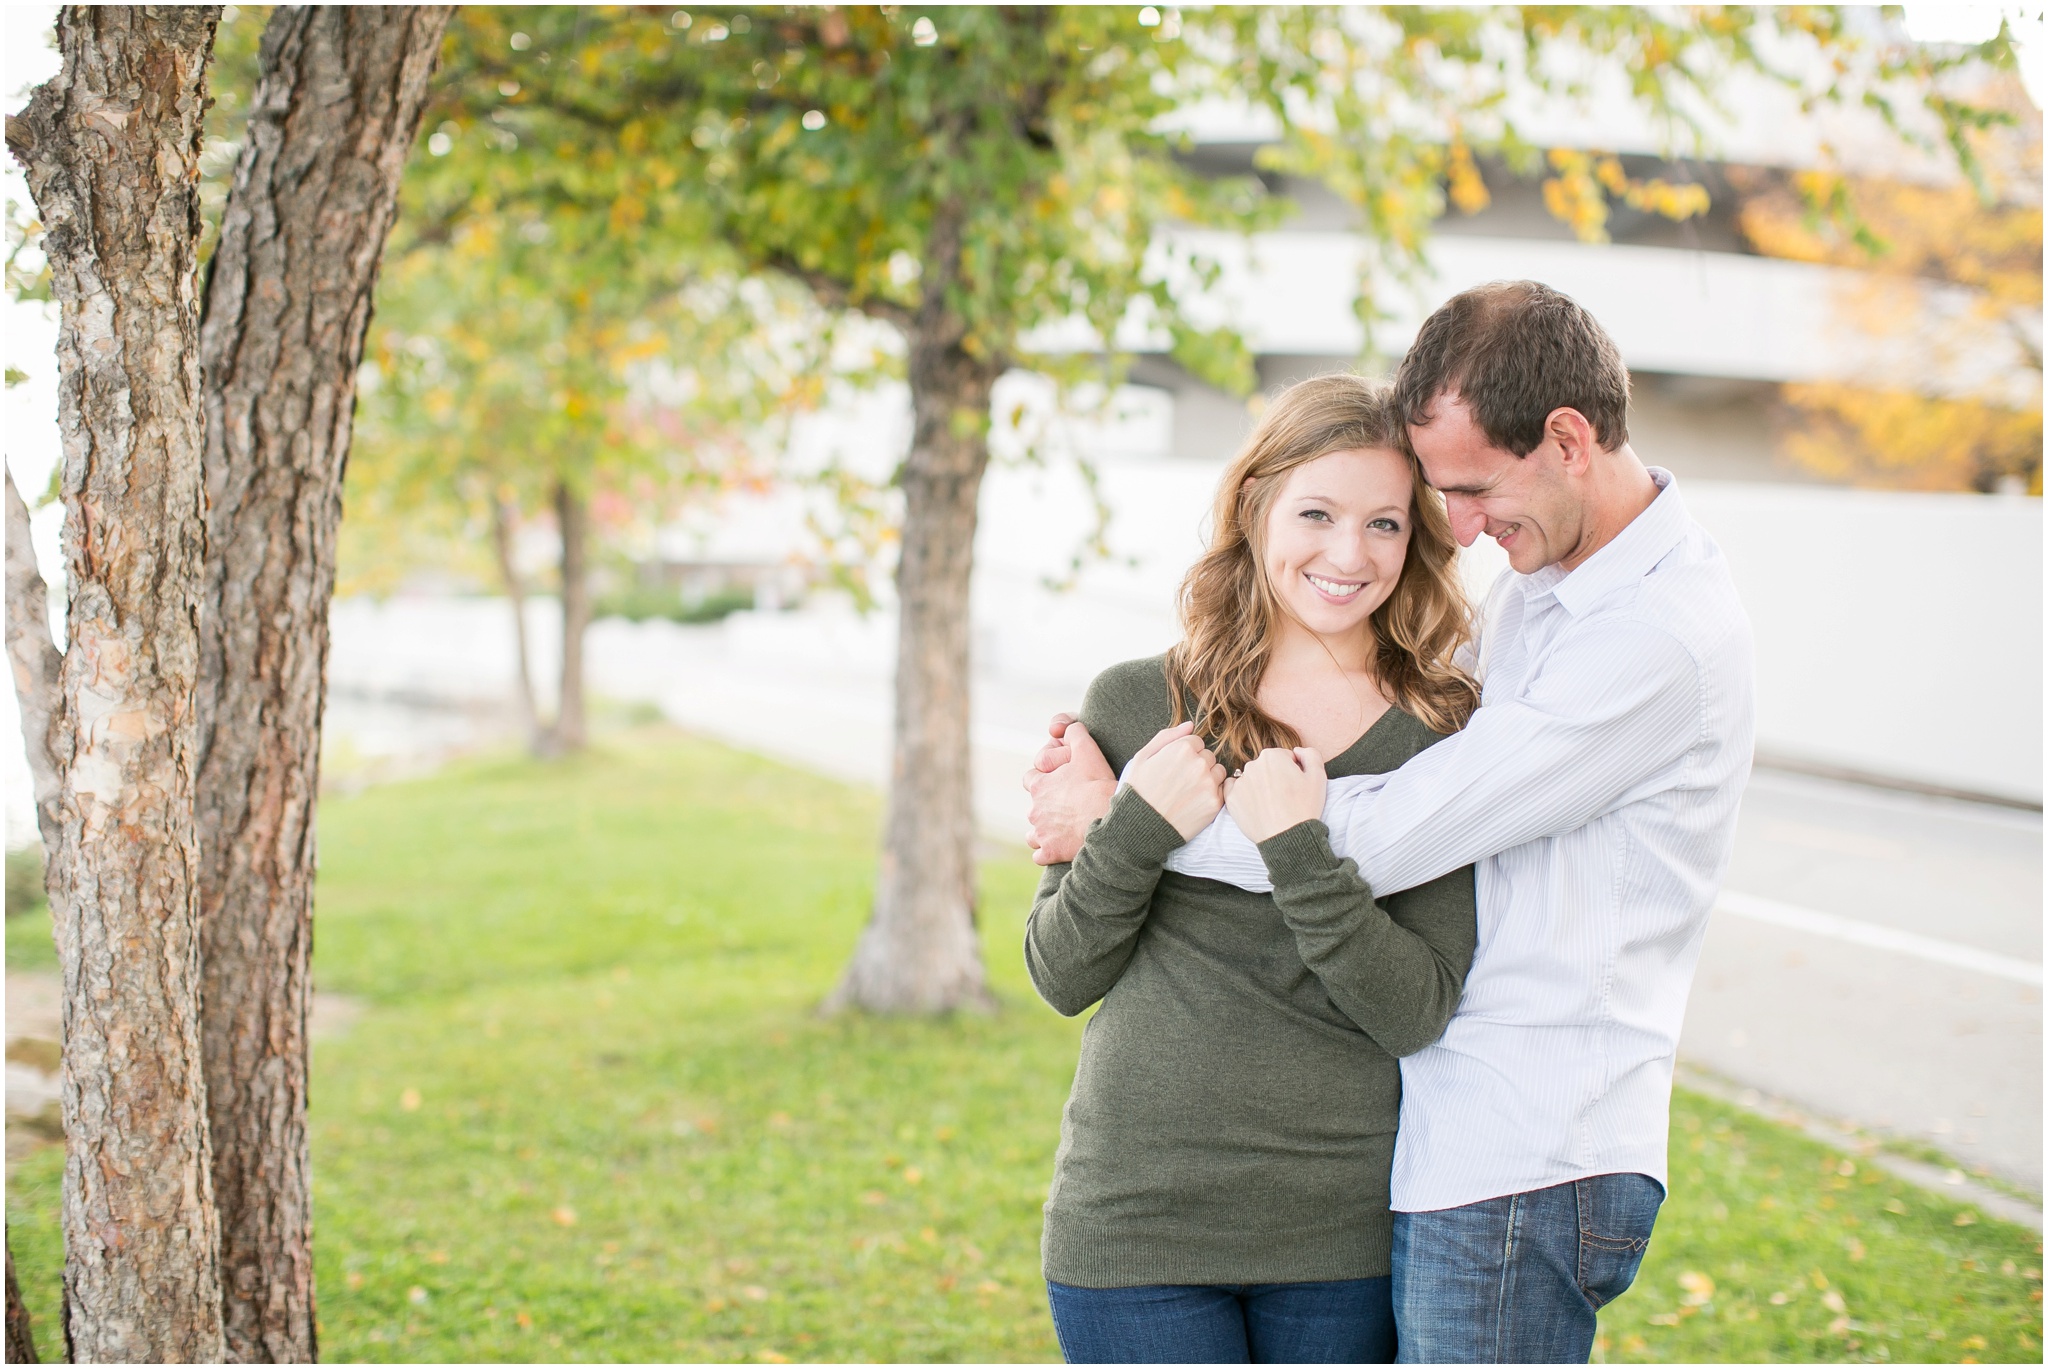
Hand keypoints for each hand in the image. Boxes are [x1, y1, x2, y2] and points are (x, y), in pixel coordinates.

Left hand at [1024, 714, 1114, 864]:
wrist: (1110, 821)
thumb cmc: (1098, 786)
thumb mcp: (1087, 751)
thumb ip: (1074, 734)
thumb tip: (1067, 727)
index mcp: (1039, 786)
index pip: (1031, 778)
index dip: (1045, 779)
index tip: (1060, 783)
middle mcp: (1034, 810)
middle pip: (1034, 806)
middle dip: (1046, 805)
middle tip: (1068, 805)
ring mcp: (1040, 833)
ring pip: (1034, 832)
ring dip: (1045, 829)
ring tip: (1065, 827)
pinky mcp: (1050, 852)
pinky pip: (1041, 855)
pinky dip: (1048, 852)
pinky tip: (1062, 847)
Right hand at [1125, 722, 1225, 839]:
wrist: (1139, 827)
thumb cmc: (1138, 791)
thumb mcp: (1142, 757)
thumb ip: (1167, 736)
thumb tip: (1190, 725)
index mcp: (1182, 749)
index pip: (1196, 742)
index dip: (1184, 754)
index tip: (1173, 767)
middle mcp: (1199, 764)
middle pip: (1208, 756)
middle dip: (1197, 765)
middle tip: (1180, 781)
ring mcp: (1208, 784)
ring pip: (1218, 772)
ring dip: (1207, 778)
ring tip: (1188, 792)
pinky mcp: (1215, 803)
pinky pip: (1221, 791)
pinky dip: (1211, 795)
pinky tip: (1194, 802)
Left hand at [1226, 747, 1327, 842]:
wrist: (1288, 837)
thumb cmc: (1305, 807)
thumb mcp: (1319, 776)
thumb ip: (1310, 754)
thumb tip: (1296, 751)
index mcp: (1272, 756)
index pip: (1283, 758)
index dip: (1292, 772)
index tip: (1296, 786)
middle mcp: (1252, 765)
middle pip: (1266, 767)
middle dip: (1275, 778)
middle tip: (1285, 797)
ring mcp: (1240, 782)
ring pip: (1252, 779)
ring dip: (1260, 787)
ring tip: (1272, 805)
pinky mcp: (1231, 799)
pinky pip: (1235, 791)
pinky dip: (1243, 795)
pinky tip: (1255, 805)